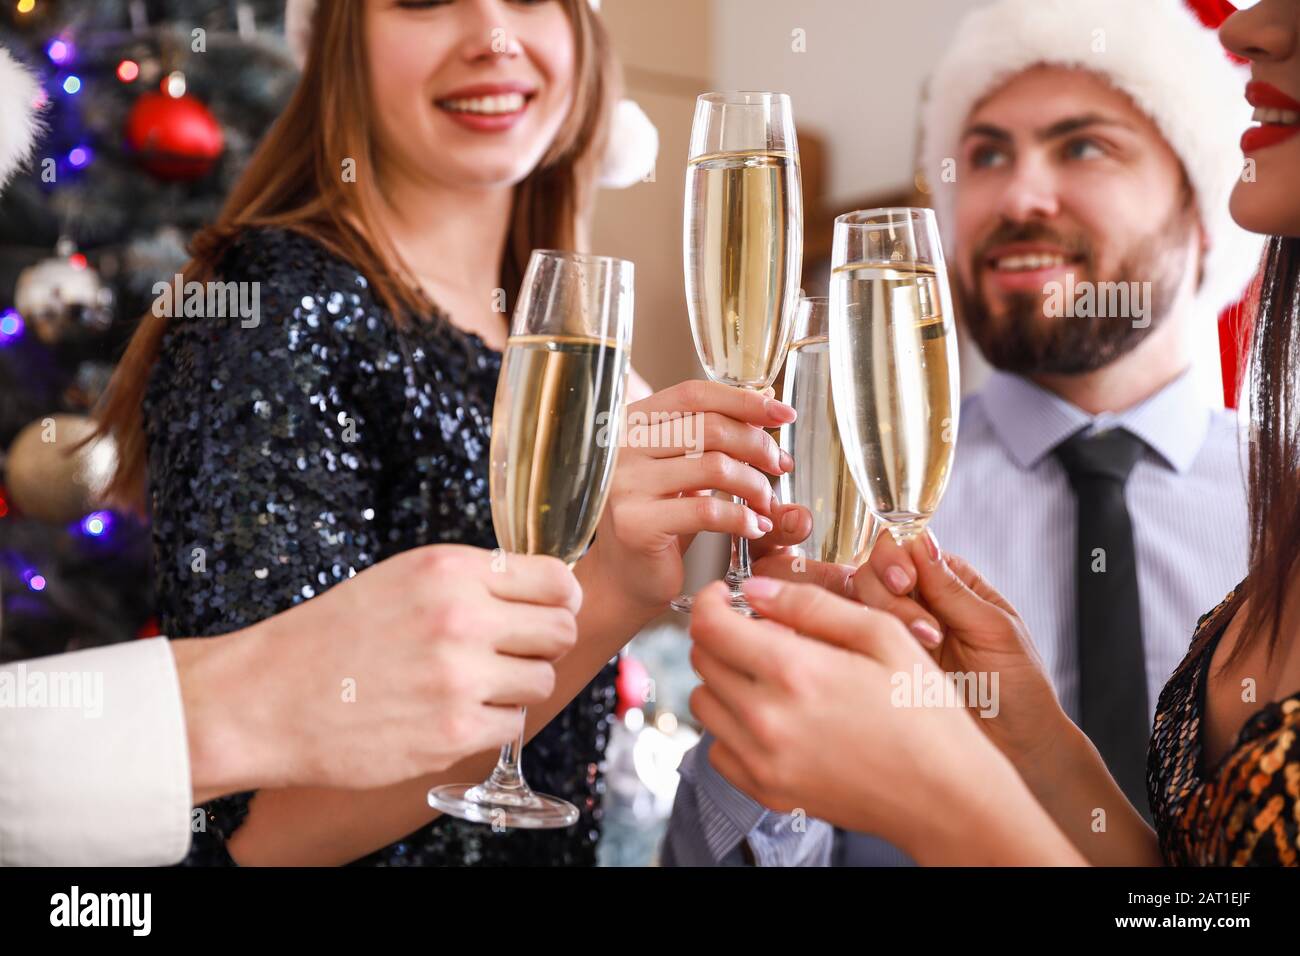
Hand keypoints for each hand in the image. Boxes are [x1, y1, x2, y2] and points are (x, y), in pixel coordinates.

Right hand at [179, 544, 580, 795]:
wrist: (265, 698)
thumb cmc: (332, 636)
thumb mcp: (402, 578)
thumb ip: (472, 580)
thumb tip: (542, 591)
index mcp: (449, 570)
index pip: (555, 578)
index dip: (562, 597)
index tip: (554, 608)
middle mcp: (460, 618)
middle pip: (560, 629)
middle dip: (546, 642)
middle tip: (515, 651)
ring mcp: (458, 678)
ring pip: (542, 679)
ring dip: (517, 685)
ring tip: (473, 684)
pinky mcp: (452, 732)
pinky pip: (513, 724)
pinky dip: (492, 722)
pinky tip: (454, 712)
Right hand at [579, 380, 796, 612]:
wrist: (627, 577)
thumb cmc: (661, 519)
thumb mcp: (685, 468)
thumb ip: (714, 436)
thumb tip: (767, 403)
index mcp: (633, 424)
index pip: (694, 395)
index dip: (743, 400)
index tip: (783, 412)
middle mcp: (622, 449)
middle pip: (710, 427)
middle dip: (758, 445)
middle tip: (779, 466)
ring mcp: (626, 486)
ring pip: (715, 467)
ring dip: (755, 485)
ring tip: (765, 503)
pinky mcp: (637, 524)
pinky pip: (707, 511)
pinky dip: (742, 518)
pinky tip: (755, 527)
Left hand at [687, 577, 1007, 852]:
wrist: (946, 796)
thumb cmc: (925, 713)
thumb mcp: (883, 636)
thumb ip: (811, 606)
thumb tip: (755, 589)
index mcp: (795, 672)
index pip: (709, 627)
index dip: (709, 602)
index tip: (723, 596)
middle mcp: (768, 719)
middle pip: (702, 661)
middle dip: (720, 636)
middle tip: (757, 632)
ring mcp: (763, 760)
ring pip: (703, 704)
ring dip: (723, 680)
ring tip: (768, 675)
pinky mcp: (767, 791)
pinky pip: (718, 749)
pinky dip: (732, 728)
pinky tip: (771, 718)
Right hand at [754, 530, 1068, 769]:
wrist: (1016, 751)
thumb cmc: (1019, 690)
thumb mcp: (994, 630)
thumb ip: (952, 589)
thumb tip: (921, 541)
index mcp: (949, 582)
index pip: (906, 549)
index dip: (896, 559)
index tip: (907, 582)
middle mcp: (916, 603)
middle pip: (873, 572)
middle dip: (890, 595)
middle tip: (925, 628)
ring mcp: (892, 636)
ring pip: (856, 604)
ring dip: (884, 620)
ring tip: (927, 648)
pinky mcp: (876, 666)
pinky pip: (849, 641)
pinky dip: (857, 642)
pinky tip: (885, 659)